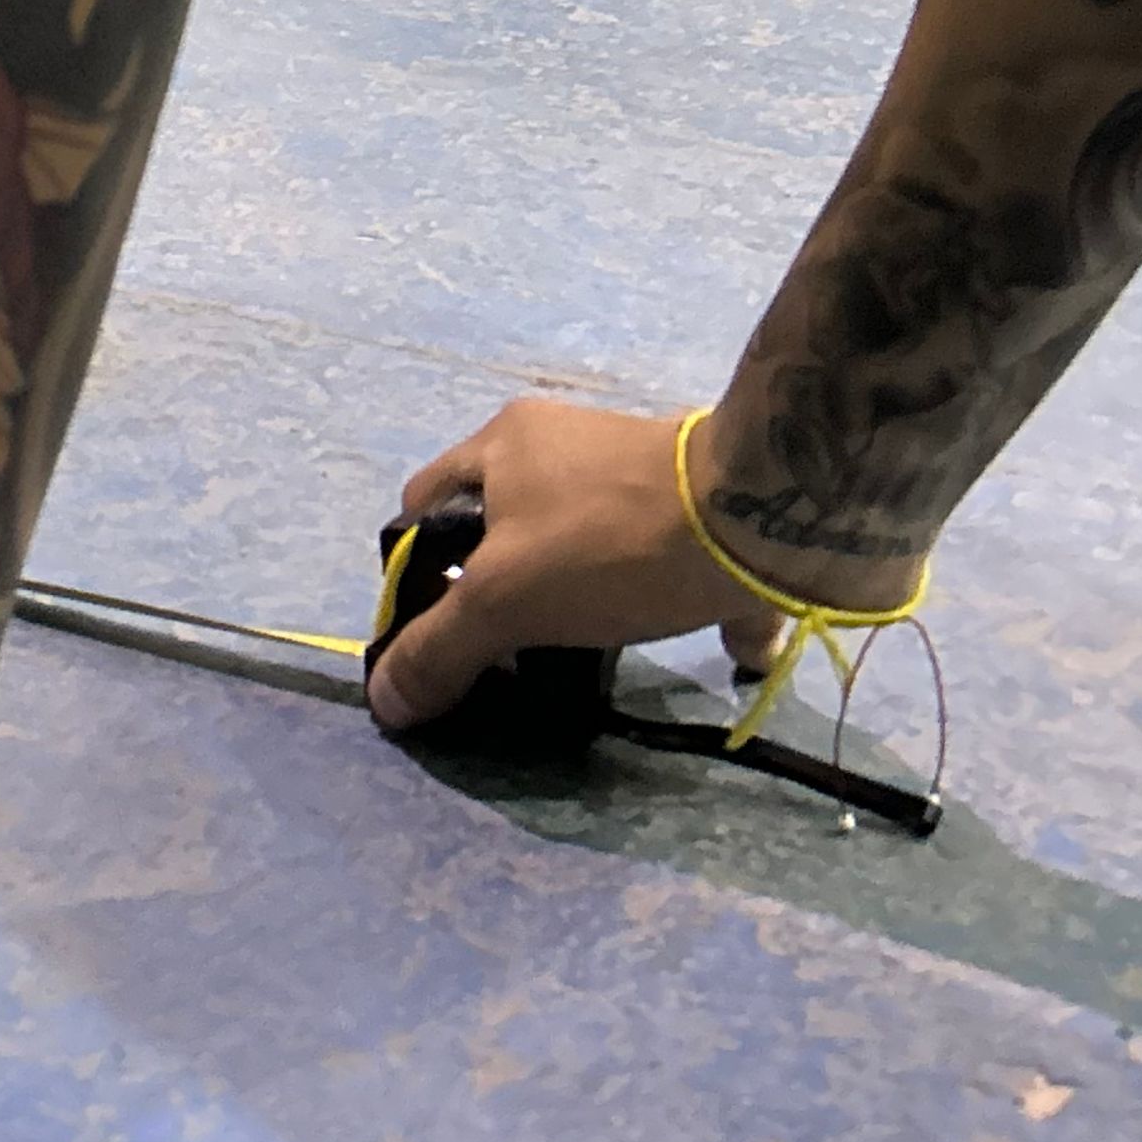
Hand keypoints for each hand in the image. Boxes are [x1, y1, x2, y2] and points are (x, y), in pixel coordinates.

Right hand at [363, 391, 926, 729]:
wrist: (758, 512)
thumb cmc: (608, 543)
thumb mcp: (506, 601)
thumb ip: (440, 649)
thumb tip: (383, 701)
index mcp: (502, 443)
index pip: (424, 504)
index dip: (419, 570)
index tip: (446, 632)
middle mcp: (564, 441)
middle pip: (505, 525)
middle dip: (507, 586)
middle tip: (519, 647)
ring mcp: (637, 467)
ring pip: (583, 541)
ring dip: (584, 595)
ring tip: (596, 654)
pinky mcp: (704, 500)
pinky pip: (668, 555)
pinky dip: (672, 601)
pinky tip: (694, 647)